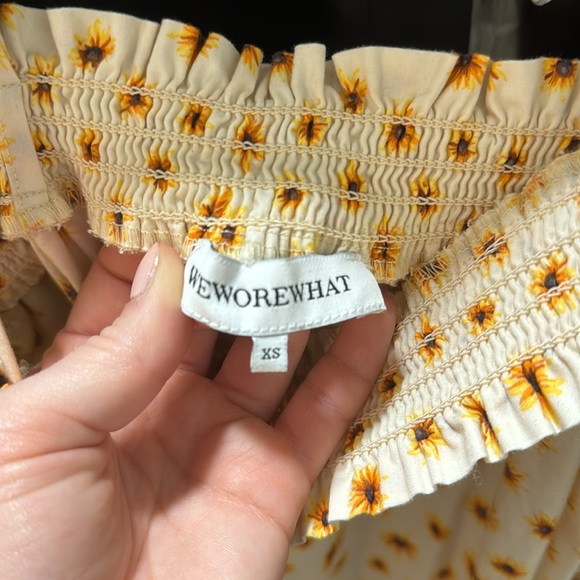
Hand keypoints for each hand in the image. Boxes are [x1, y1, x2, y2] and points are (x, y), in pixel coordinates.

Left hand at [0, 243, 395, 578]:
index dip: (167, 242)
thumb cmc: (16, 549)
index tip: (202, 191)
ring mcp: (226, 435)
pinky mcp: (276, 477)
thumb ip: (116, 351)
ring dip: (307, 299)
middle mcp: (166, 397)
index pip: (139, 290)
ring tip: (339, 242)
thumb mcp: (38, 433)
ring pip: (278, 350)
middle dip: (247, 262)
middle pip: (218, 313)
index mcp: (96, 379)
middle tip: (283, 204)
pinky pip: (326, 409)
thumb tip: (174, 264)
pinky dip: (356, 359)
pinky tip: (378, 308)